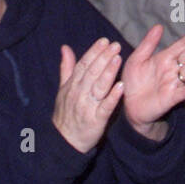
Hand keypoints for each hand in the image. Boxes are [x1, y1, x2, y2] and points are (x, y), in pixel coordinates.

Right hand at [52, 38, 123, 152]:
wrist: (64, 142)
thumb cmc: (66, 113)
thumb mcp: (63, 90)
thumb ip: (67, 68)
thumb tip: (65, 48)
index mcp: (72, 85)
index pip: (83, 65)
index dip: (94, 52)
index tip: (104, 41)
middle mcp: (78, 94)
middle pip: (91, 73)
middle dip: (103, 58)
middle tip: (115, 45)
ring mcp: (87, 107)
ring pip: (98, 87)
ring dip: (108, 72)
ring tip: (118, 59)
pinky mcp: (95, 121)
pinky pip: (105, 107)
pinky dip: (112, 97)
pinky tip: (121, 87)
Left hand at [122, 24, 184, 139]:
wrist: (129, 105)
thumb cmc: (133, 82)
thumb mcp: (137, 59)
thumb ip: (148, 43)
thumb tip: (159, 26)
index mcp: (164, 59)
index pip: (182, 45)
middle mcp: (172, 69)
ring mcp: (173, 83)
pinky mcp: (171, 98)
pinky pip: (184, 92)